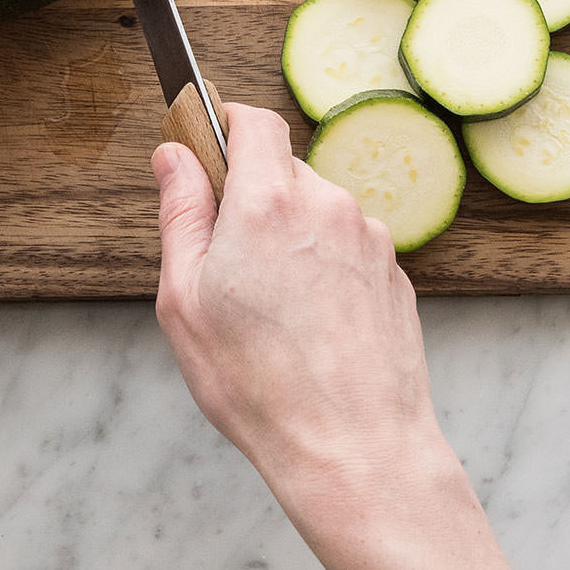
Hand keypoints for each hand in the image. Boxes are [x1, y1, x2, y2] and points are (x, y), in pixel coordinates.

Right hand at [153, 106, 569, 569]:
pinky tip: (311, 327)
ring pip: (319, 211)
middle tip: (227, 263)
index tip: (209, 146)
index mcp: (268, 201)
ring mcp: (370, 238)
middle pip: (285, 169)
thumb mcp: (185, 300)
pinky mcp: (395, 273)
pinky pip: (348, 249)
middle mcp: (328, 205)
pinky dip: (326, 270)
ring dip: (292, 238)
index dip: (228, 124)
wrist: (354, 448)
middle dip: (254, 198)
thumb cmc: (258, 385)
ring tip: (272, 312)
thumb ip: (181, 214)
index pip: (255, 120)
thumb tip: (174, 155)